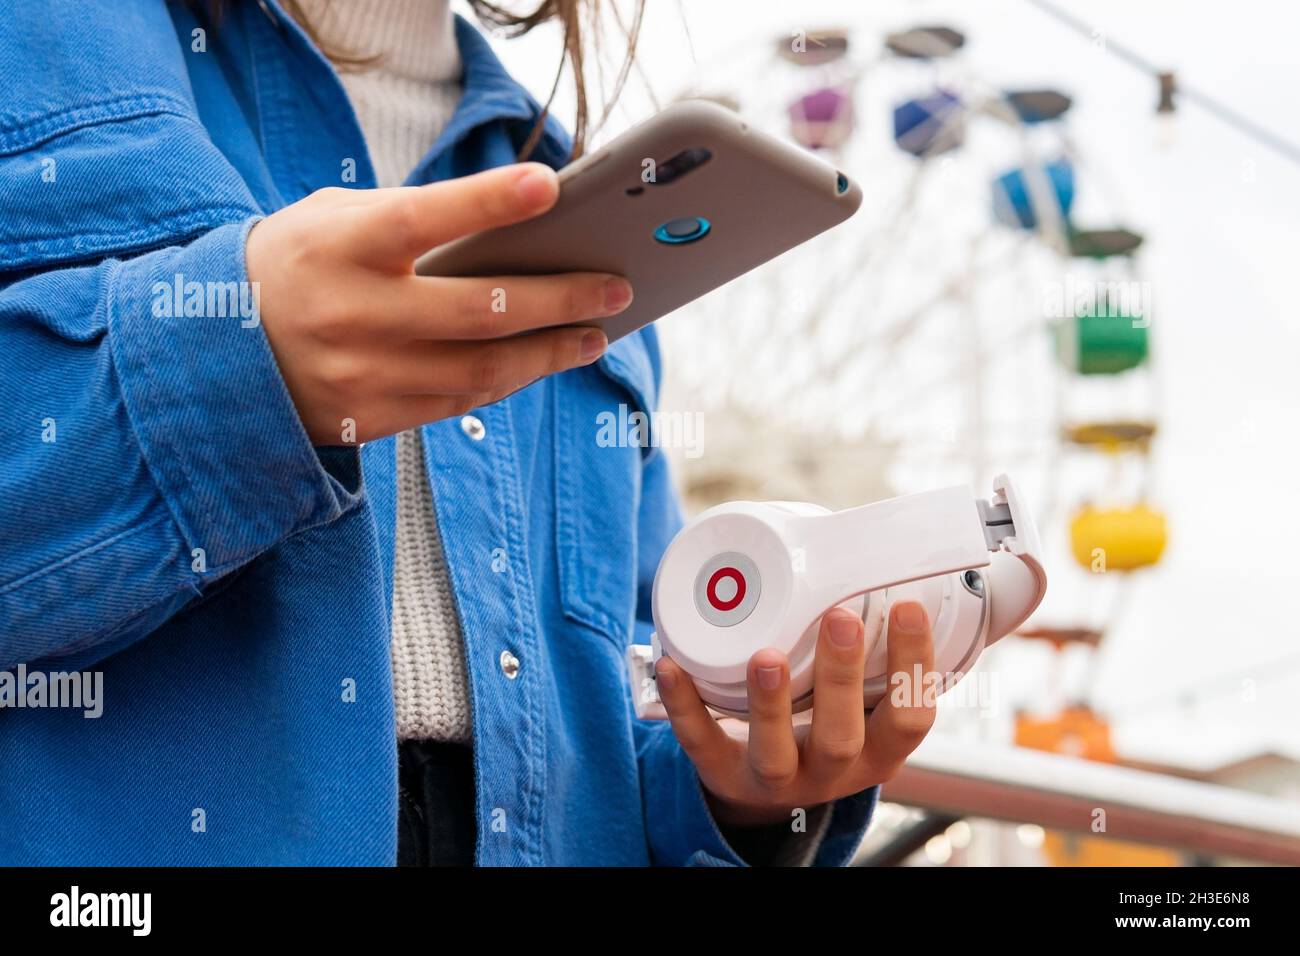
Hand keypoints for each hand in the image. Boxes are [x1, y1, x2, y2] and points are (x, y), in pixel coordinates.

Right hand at [245, 163, 632, 444]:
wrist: (217, 351)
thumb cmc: (295, 264)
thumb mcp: (334, 221)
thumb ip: (409, 223)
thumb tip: (508, 236)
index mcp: (341, 246)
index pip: (425, 217)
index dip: (488, 200)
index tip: (549, 186)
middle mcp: (355, 314)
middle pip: (481, 310)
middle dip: (561, 300)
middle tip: (615, 288)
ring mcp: (366, 374)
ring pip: (483, 369)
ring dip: (551, 353)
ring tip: (596, 334)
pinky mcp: (374, 416)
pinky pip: (460, 401)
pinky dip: (509, 380)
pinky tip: (542, 362)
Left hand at [655, 601, 936, 827]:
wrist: (764, 783)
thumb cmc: (825, 717)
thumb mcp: (864, 702)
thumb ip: (884, 651)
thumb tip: (922, 568)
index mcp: (877, 750)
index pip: (910, 718)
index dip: (915, 666)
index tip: (908, 606)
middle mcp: (832, 771)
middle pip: (841, 735)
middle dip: (842, 677)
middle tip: (840, 617)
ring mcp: (775, 778)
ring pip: (775, 752)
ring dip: (770, 703)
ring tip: (765, 655)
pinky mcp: (721, 772)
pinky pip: (700, 742)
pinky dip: (684, 705)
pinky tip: (672, 666)